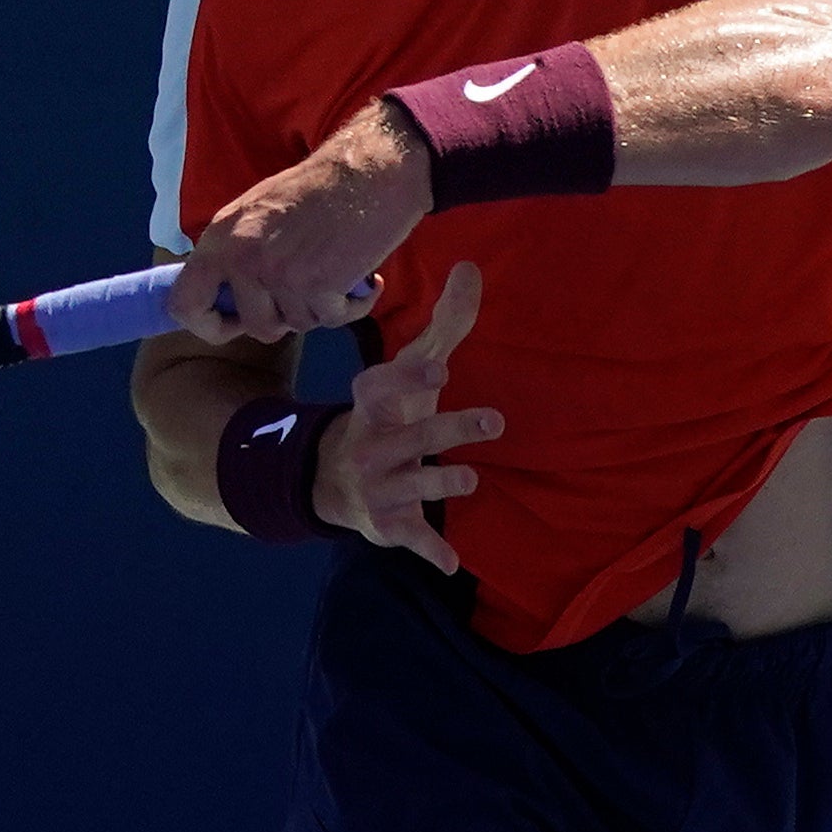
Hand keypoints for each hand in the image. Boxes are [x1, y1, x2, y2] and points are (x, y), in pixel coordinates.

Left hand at [173, 99, 430, 340]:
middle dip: (285, 317)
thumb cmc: (319, 190)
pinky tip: (363, 278)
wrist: (369, 171)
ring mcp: (278, 274)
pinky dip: (354, 305)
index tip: (233, 325)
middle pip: (254, 327)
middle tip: (308, 290)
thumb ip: (237, 254)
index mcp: (219, 238)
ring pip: (297, 325)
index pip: (184, 303)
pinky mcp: (316, 287)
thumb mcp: (257, 214)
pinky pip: (332, 321)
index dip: (207, 325)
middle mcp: (241, 258)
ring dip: (322, 306)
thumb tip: (229, 299)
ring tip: (336, 270)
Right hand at [315, 267, 503, 570]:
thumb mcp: (412, 371)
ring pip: (410, 486)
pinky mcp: (388, 523)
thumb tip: (471, 268)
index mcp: (373, 405)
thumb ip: (445, 325)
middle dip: (449, 430)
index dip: (406, 377)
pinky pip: (409, 537)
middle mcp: (370, 445)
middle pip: (409, 436)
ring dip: (441, 484)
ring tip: (471, 482)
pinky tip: (452, 563)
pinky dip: (429, 551)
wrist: (337, 477)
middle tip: (494, 422)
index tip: (439, 367)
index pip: (381, 387)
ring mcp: (377, 487)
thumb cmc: (390, 414)